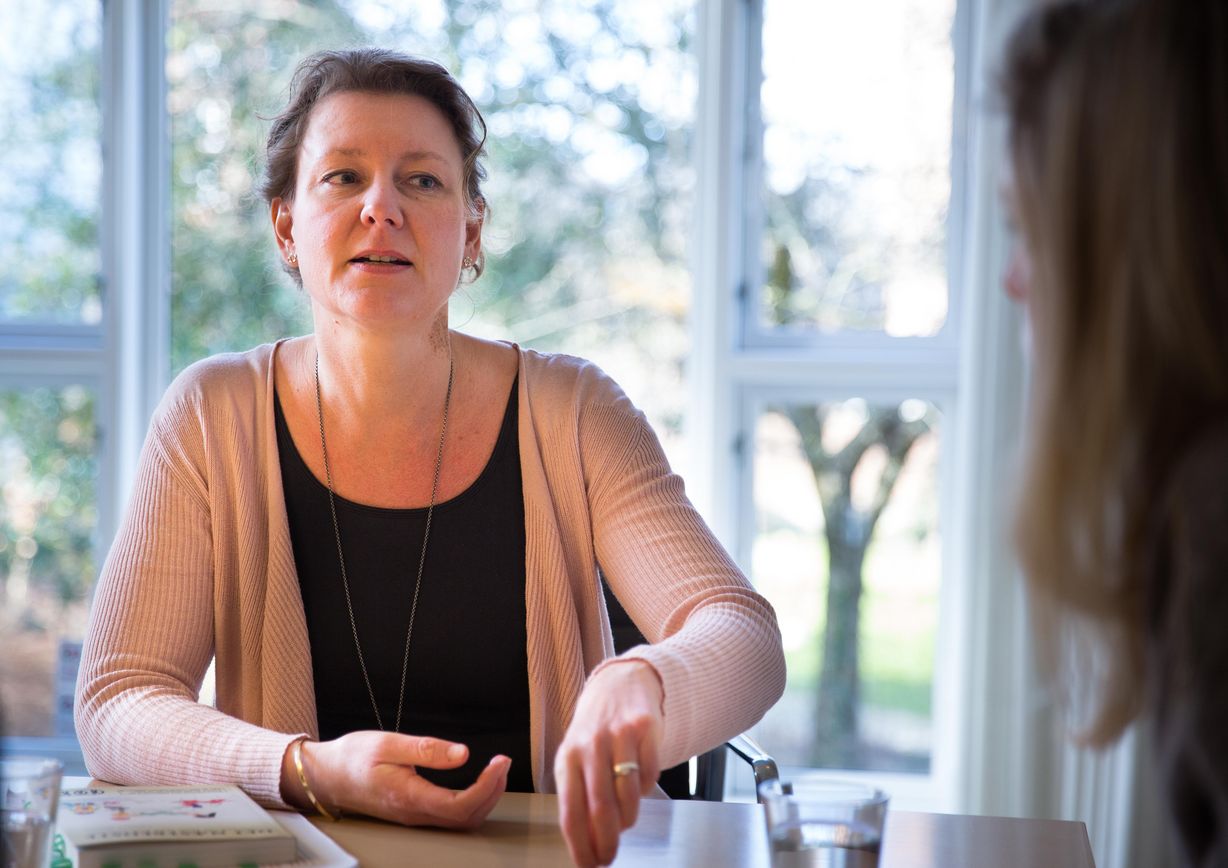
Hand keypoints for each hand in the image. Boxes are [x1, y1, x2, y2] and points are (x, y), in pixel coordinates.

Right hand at [282, 731, 509, 828]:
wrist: (326, 776)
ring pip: (460, 820)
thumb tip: (463, 753)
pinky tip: (478, 781)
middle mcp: (414, 813)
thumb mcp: (389, 743)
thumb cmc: (353, 758)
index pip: (459, 805)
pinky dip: (472, 800)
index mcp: (409, 796)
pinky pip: (451, 816)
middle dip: (493, 792)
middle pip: (466, 817)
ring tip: (496, 770)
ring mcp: (415, 816)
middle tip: (504, 763)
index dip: (486, 787)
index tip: (499, 762)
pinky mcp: (415, 812)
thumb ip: (427, 749)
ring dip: (485, 797)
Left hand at [554, 660, 664, 866]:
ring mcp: (618, 735)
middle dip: (607, 841)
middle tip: (610, 857)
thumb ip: (578, 794)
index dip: (580, 844)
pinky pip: (650, 775)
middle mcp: (590, 745)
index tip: (588, 865)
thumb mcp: (576, 758)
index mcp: (568, 757)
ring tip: (626, 817)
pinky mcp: (645, 727)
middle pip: (601, 808)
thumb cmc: (595, 731)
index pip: (570, 811)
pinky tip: (638, 780)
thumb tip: (584, 842)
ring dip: (629, 816)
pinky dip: (646, 788)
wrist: (619, 685)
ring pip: (629, 795)